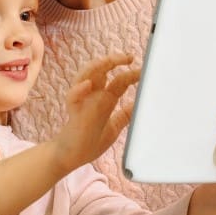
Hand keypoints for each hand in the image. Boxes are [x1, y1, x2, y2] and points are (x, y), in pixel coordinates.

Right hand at [48, 53, 141, 174]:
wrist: (72, 158)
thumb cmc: (90, 143)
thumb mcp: (114, 127)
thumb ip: (124, 115)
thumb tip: (137, 105)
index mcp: (104, 100)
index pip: (118, 81)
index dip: (131, 74)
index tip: (143, 70)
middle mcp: (93, 97)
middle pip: (100, 70)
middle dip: (113, 61)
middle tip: (129, 56)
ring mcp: (82, 102)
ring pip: (85, 76)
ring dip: (97, 66)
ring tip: (110, 61)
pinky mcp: (73, 113)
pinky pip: (72, 98)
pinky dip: (79, 90)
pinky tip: (87, 85)